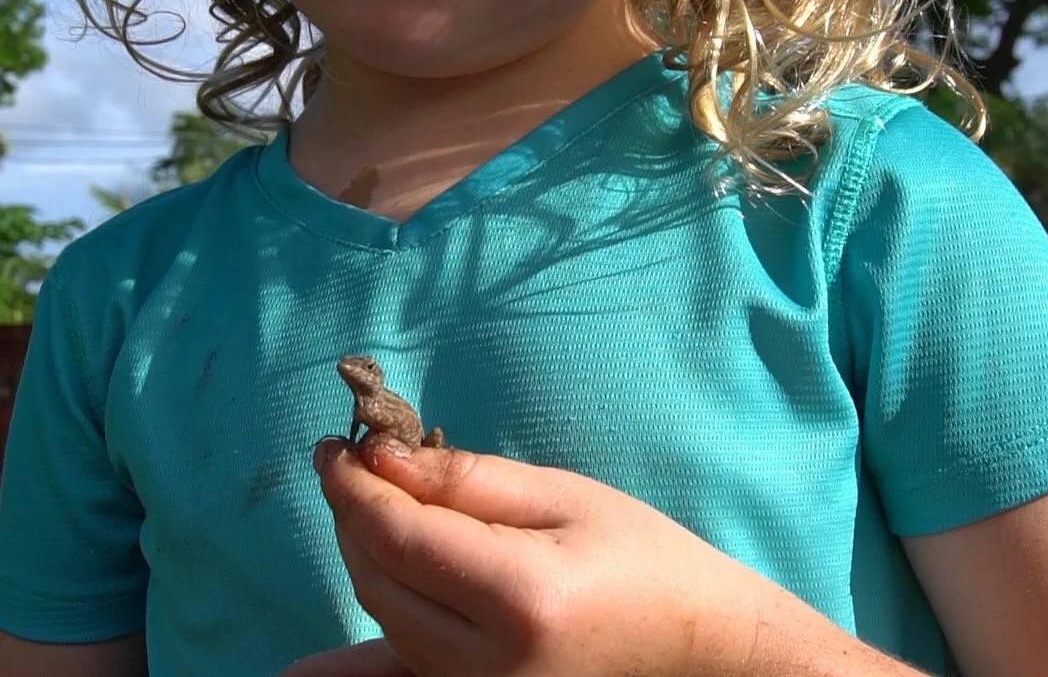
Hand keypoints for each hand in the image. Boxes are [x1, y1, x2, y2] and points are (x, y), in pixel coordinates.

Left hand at [300, 435, 765, 676]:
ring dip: (365, 560)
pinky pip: (399, 675)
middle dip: (353, 518)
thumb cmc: (642, 556)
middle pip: (378, 582)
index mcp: (522, 598)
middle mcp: (490, 665)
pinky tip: (297, 672)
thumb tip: (381, 460)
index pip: (400, 537)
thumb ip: (468, 480)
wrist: (696, 645)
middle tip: (351, 465)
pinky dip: (353, 658)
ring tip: (371, 506)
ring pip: (383, 622)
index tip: (333, 447)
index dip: (354, 488)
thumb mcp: (564, 496)